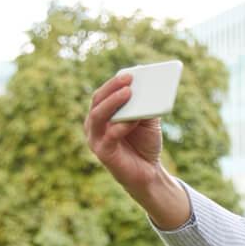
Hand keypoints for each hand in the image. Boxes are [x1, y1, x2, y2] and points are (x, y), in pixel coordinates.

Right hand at [86, 73, 162, 188]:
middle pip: (98, 100)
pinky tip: (132, 120)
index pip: (104, 93)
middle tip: (128, 78)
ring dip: (113, 102)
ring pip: (98, 115)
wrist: (149, 173)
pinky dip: (121, 126)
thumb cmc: (145, 144)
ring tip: (128, 92)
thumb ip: (145, 106)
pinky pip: (109, 136)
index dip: (114, 81)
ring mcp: (96, 138)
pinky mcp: (103, 152)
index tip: (129, 72)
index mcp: (103, 113)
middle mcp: (95, 124)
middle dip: (113, 87)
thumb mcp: (148, 122)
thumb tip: (147, 88)